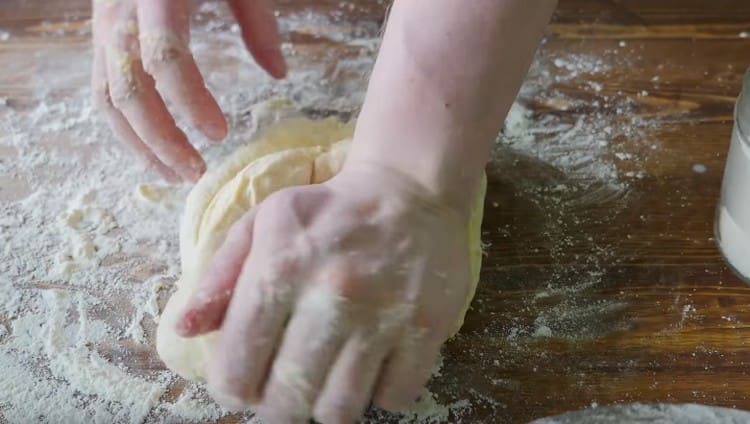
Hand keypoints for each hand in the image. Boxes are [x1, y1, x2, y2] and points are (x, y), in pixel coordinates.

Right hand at [92, 0, 285, 182]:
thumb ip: (256, 23)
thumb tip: (278, 75)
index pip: (165, 59)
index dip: (191, 101)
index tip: (221, 133)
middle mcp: (120, 16)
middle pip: (129, 90)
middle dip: (162, 139)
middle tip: (196, 171)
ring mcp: (103, 29)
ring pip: (108, 99)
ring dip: (139, 144)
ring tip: (173, 174)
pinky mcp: (98, 40)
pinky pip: (102, 91)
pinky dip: (124, 127)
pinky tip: (152, 151)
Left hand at [175, 164, 472, 422]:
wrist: (410, 188)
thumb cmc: (328, 210)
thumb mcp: (262, 223)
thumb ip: (218, 276)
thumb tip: (184, 331)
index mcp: (282, 267)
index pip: (238, 368)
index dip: (232, 388)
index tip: (243, 381)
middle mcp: (333, 295)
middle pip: (287, 401)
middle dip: (276, 406)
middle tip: (283, 389)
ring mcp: (385, 315)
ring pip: (340, 410)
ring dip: (326, 404)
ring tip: (326, 378)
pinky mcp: (428, 328)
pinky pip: (395, 397)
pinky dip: (378, 392)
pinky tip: (372, 365)